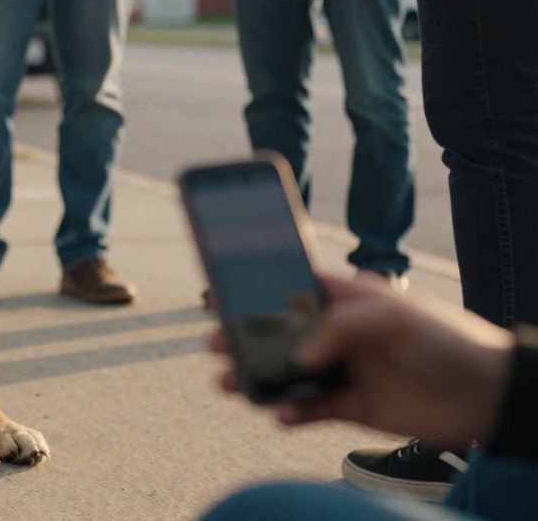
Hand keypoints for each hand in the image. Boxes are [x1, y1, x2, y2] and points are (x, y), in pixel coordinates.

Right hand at [207, 274, 514, 445]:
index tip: (222, 292)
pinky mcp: (351, 406)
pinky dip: (289, 413)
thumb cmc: (443, 340)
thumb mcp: (391, 317)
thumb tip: (300, 358)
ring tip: (231, 384)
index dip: (258, 287)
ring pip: (286, 373)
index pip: (293, 286)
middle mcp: (339, 332)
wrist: (487, 395)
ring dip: (257, 378)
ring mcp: (344, 369)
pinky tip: (280, 414)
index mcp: (345, 298)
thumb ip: (340, 328)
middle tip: (212, 343)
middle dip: (244, 338)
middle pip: (279, 333)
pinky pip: (308, 410)